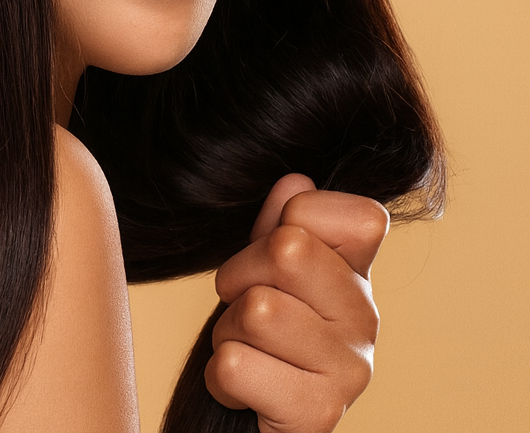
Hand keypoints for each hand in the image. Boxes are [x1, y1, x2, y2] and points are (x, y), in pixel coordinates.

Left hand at [205, 175, 389, 432]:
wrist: (250, 416)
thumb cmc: (258, 333)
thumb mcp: (261, 268)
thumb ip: (278, 223)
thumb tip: (295, 180)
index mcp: (357, 272)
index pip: (341, 211)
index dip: (287, 220)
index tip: (274, 256)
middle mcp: (367, 319)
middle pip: (288, 249)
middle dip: (241, 274)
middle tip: (247, 305)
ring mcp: (351, 370)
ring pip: (258, 309)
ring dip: (229, 329)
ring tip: (248, 348)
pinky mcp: (320, 416)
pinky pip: (235, 366)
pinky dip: (221, 377)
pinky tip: (247, 389)